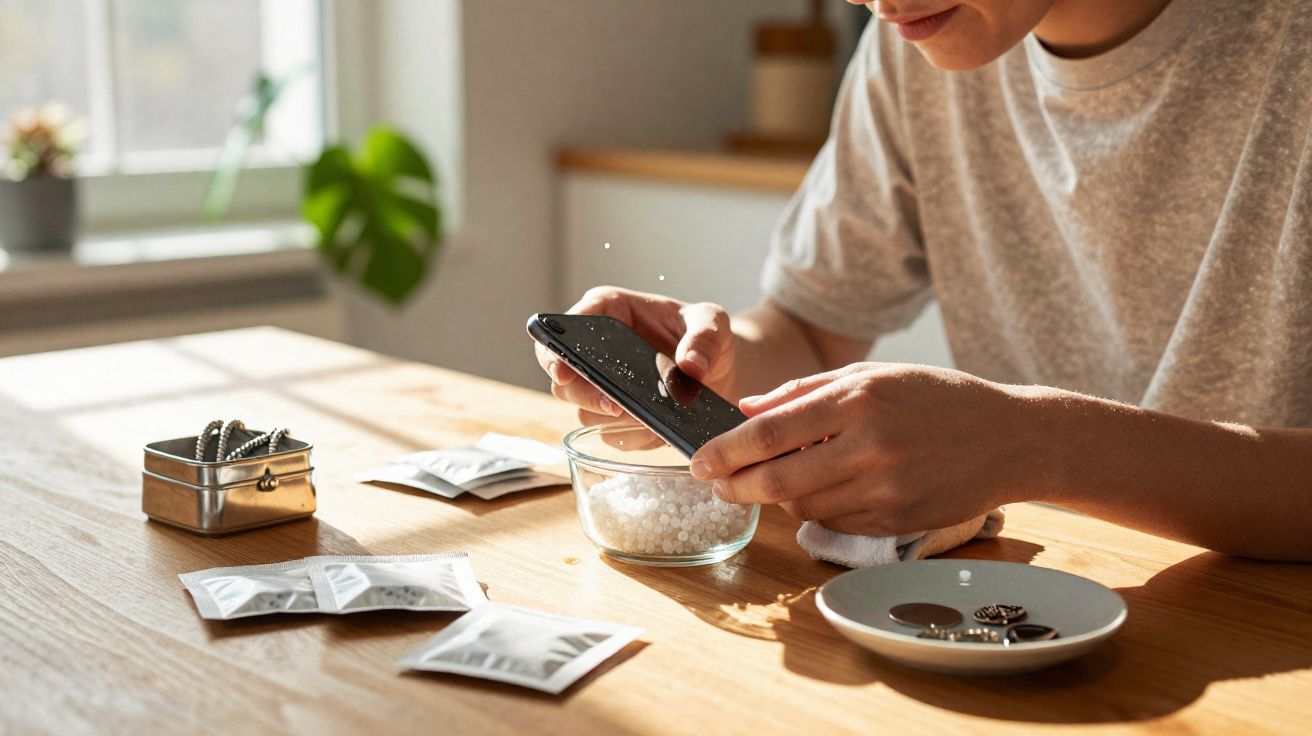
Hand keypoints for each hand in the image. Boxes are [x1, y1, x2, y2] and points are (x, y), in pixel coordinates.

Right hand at [534, 286, 736, 425]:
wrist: (720, 370)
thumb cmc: (707, 335)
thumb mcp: (712, 323)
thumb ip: (704, 337)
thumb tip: (691, 365)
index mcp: (609, 312)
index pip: (567, 327)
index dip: (555, 350)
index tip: (564, 370)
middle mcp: (597, 351)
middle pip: (565, 380)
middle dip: (585, 396)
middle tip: (615, 405)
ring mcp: (604, 387)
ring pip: (584, 412)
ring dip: (613, 421)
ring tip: (649, 417)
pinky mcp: (617, 418)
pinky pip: (611, 436)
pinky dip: (634, 436)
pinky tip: (659, 429)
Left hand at [689, 363, 1042, 535]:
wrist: (1011, 439)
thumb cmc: (936, 399)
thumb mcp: (872, 375)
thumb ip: (804, 393)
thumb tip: (745, 411)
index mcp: (858, 400)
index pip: (769, 432)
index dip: (726, 451)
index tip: (699, 459)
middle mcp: (869, 447)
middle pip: (776, 479)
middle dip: (735, 485)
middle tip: (716, 484)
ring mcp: (884, 490)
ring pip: (802, 506)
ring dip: (776, 497)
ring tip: (768, 482)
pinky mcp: (896, 522)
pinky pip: (835, 522)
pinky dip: (815, 510)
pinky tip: (819, 491)